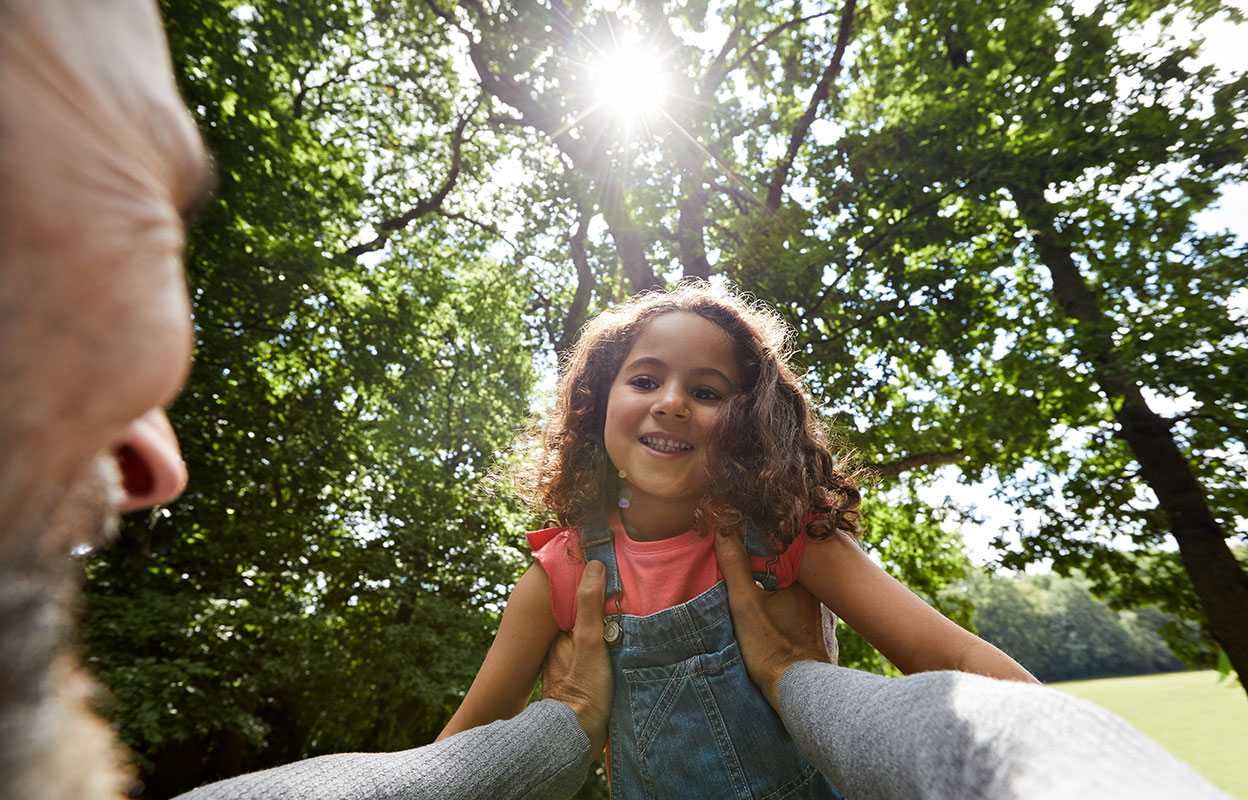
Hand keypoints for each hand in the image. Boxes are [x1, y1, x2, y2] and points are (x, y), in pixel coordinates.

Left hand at [542, 560, 611, 758]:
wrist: (577, 738)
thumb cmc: (582, 688)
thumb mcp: (589, 641)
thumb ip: (590, 605)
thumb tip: (594, 565)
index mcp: (560, 636)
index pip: (577, 604)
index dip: (594, 593)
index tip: (614, 583)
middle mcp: (561, 651)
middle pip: (584, 624)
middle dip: (603, 617)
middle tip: (628, 609)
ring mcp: (569, 671)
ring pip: (589, 645)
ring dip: (606, 640)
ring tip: (630, 634)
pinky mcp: (581, 689)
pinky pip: (594, 665)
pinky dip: (605, 660)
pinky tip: (620, 660)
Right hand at [714, 531, 827, 712]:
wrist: (801, 693)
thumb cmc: (773, 647)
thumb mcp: (745, 604)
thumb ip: (735, 566)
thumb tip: (724, 530)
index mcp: (806, 580)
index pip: (787, 550)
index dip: (766, 545)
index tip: (749, 544)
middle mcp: (822, 594)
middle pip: (796, 570)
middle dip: (777, 567)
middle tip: (755, 567)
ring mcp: (826, 616)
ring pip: (804, 592)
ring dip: (787, 590)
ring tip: (767, 592)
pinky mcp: (825, 636)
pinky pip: (809, 613)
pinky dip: (796, 610)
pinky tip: (782, 618)